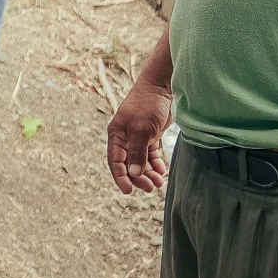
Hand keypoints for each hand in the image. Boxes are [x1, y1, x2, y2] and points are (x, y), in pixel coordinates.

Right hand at [106, 76, 172, 193]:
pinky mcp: (151, 135)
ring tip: (158, 181)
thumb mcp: (142, 130)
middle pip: (128, 164)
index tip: (128, 191)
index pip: (115, 161)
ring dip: (148, 172)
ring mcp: (138, 137)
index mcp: (116, 136)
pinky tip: (161, 170)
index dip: (120, 177)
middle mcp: (125, 138)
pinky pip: (150, 154)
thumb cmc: (148, 104)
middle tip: (150, 187)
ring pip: (140, 161)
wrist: (162, 86)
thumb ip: (137, 152)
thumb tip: (133, 174)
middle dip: (138, 177)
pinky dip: (155, 163)